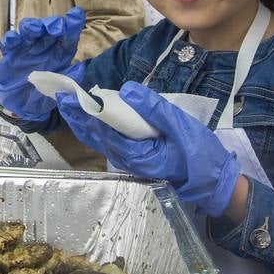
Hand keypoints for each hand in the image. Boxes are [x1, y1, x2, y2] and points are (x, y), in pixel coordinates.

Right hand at [0, 8, 86, 121]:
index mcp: (60, 53)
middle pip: (49, 28)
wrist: (19, 106)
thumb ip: (69, 79)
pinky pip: (8, 42)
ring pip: (29, 29)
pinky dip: (10, 39)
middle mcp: (45, 46)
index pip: (68, 36)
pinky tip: (13, 41)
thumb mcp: (59, 91)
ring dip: (32, 26)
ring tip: (35, 30)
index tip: (77, 14)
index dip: (73, 24)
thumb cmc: (43, 95)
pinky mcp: (10, 53)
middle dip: (53, 23)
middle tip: (56, 28)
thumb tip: (80, 68)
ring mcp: (26, 47)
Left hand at [58, 81, 241, 218]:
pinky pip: (110, 140)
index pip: (102, 129)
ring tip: (69, 102)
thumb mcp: (182, 127)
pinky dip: (97, 126)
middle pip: (95, 134)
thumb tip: (127, 90)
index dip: (84, 110)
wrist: (214, 183)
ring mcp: (131, 160)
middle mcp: (128, 159)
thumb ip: (155, 109)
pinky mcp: (137, 157)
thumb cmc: (201, 156)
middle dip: (77, 114)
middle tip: (59, 94)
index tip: (69, 95)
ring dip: (84, 120)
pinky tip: (92, 115)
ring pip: (100, 139)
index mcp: (137, 153)